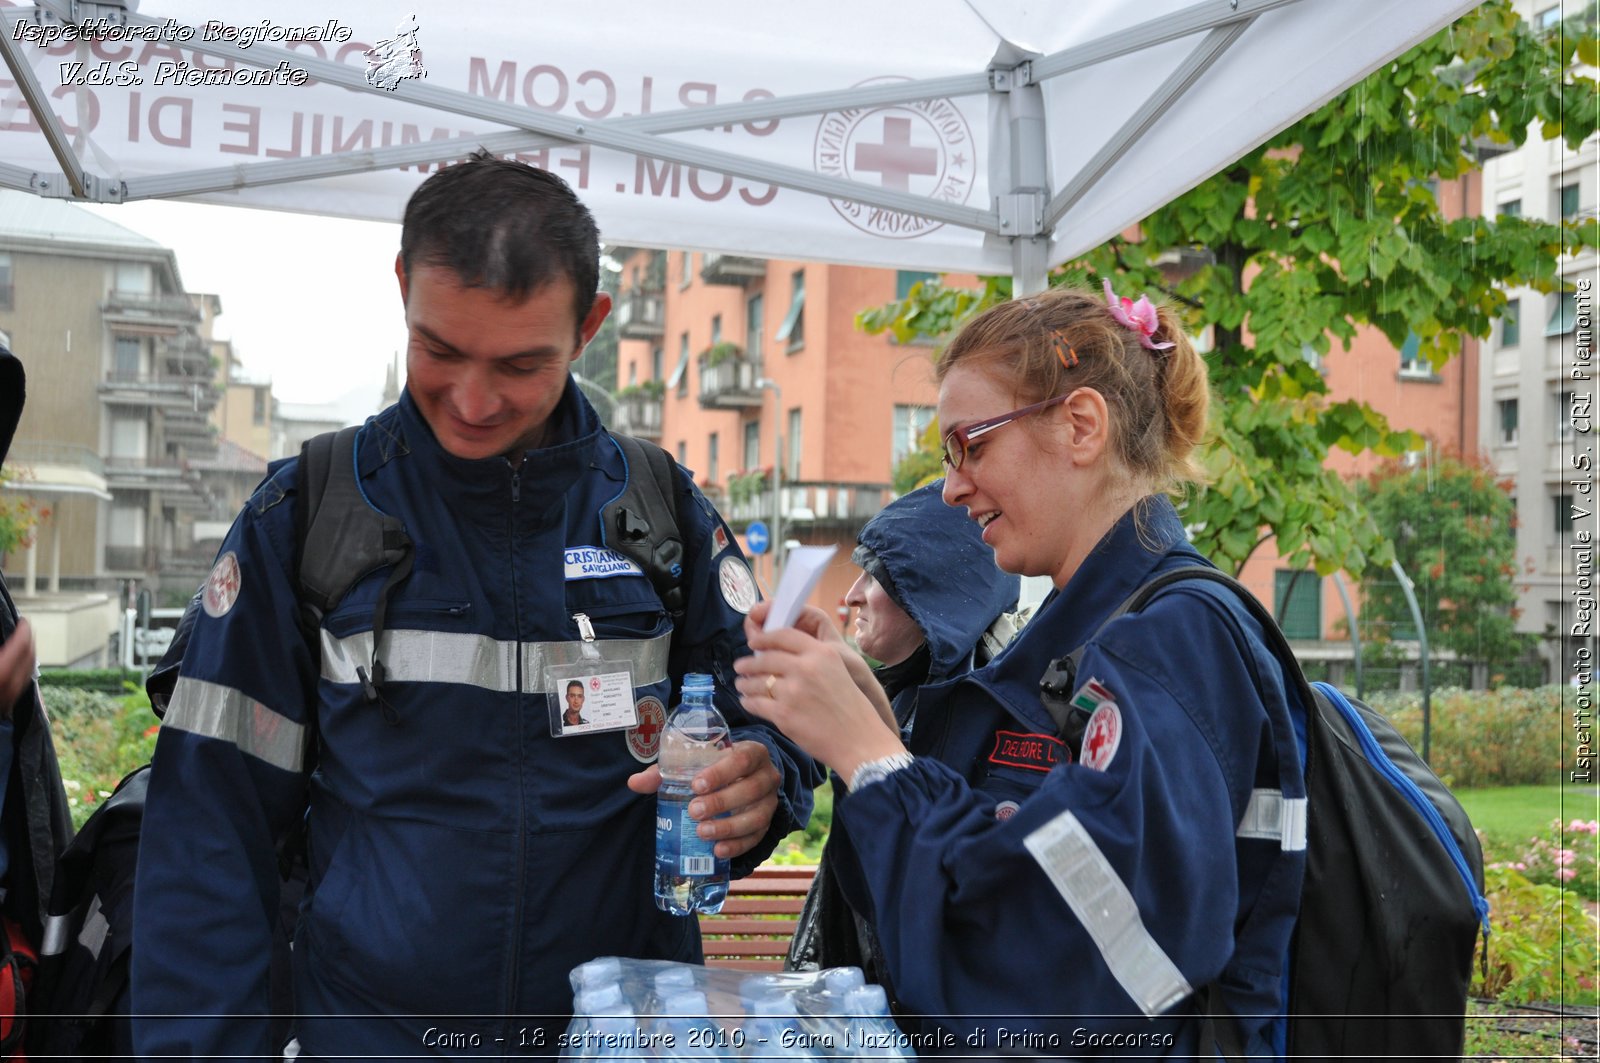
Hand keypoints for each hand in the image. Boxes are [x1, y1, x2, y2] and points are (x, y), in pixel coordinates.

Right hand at [0, 618, 34, 717]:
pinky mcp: (7, 705)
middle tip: (24, 629)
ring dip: (29, 653)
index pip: (21, 647)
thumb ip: (1, 653)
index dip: (24, 631)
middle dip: (29, 640)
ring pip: (29, 670)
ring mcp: (10, 698)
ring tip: (22, 642)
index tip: (23, 621)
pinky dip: (24, 667)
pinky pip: (23, 681)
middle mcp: (9, 687)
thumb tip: (2, 641)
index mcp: (0, 674)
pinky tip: (17, 662)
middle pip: (29, 657)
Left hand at [627, 739, 779, 859]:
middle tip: (694, 811)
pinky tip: (718, 850)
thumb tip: (634, 782)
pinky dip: (738, 845)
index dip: (721, 772)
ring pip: (757, 816)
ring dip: (729, 827)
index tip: (696, 785)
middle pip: (752, 789)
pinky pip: (757, 837)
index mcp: (751, 752)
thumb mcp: (693, 763)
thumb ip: (665, 772)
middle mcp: (767, 776)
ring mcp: (770, 802)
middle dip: (722, 802)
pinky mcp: (767, 824)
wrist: (741, 779)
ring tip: (702, 833)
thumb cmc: (713, 768)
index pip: (742, 759)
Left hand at [746, 602, 895, 728]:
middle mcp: (806, 668)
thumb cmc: (851, 709)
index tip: (754, 642)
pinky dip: (748, 702)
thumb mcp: (838, 671)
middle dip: (748, 663)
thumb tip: (779, 657)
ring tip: (741, 684)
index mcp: (822, 653)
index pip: (783, 635)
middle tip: (740, 665)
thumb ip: (812, 660)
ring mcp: (793, 691)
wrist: (859, 741)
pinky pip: (756, 704)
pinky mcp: (783, 714)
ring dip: (745, 683)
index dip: (763, 638)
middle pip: (765, 658)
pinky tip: (747, 702)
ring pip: (757, 682)